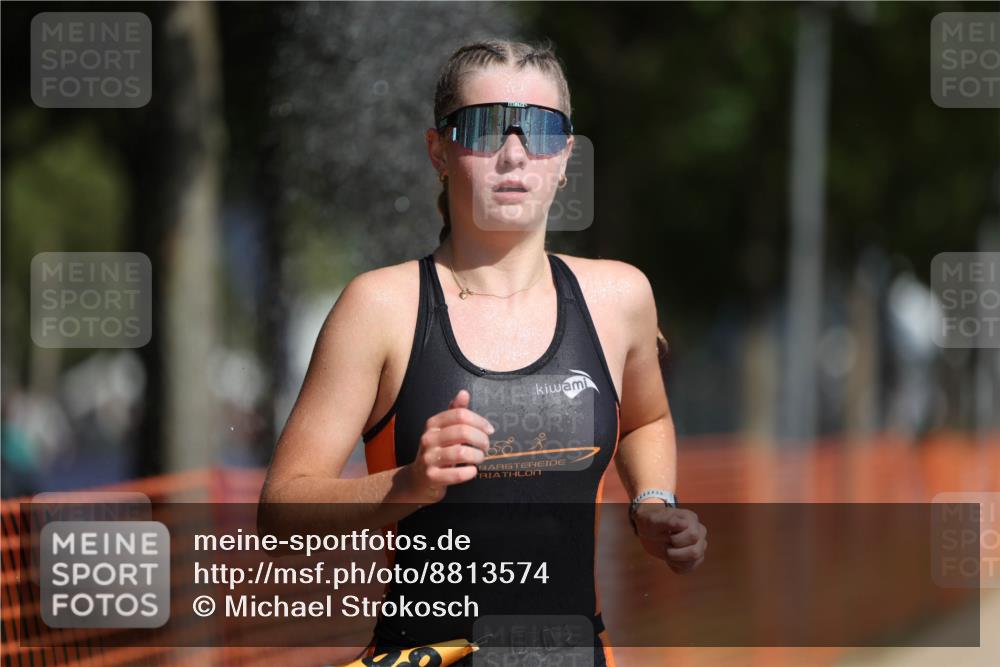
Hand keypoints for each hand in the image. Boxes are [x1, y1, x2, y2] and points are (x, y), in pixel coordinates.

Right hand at [402, 389, 494, 504]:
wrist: (418, 480)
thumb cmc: (437, 452)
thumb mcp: (443, 430)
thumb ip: (455, 412)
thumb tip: (464, 393)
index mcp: (433, 424)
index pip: (460, 415)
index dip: (480, 421)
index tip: (489, 430)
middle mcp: (428, 438)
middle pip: (463, 432)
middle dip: (481, 439)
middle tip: (486, 446)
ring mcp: (428, 458)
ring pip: (461, 453)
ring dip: (477, 456)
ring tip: (479, 458)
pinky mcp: (431, 476)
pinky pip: (456, 474)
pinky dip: (469, 472)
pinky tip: (472, 471)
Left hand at [634, 503, 706, 573]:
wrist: (650, 531)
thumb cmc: (652, 523)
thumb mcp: (653, 521)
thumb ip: (668, 522)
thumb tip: (684, 524)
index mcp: (691, 518)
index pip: (692, 535)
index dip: (675, 540)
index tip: (663, 534)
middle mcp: (700, 531)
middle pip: (695, 552)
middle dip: (674, 552)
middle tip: (663, 546)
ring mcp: (700, 544)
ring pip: (694, 561)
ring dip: (675, 560)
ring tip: (666, 551)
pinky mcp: (696, 556)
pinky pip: (690, 568)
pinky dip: (676, 566)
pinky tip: (669, 558)